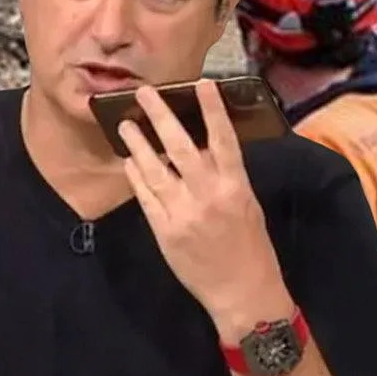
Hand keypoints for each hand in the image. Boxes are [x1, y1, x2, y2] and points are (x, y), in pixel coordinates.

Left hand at [119, 80, 291, 336]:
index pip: (223, 140)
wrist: (242, 292)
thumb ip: (225, 178)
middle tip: (143, 92)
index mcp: (235, 187)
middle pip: (180, 147)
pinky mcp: (164, 229)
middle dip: (161, 116)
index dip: (213, 110)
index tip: (203, 83)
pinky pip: (145, 195)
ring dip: (138, 144)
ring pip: (154, 169)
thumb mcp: (247, 206)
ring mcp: (183, 212)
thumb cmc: (250, 247)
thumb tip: (202, 148)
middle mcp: (208, 195)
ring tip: (126, 124)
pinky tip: (129, 161)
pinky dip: (136, 176)